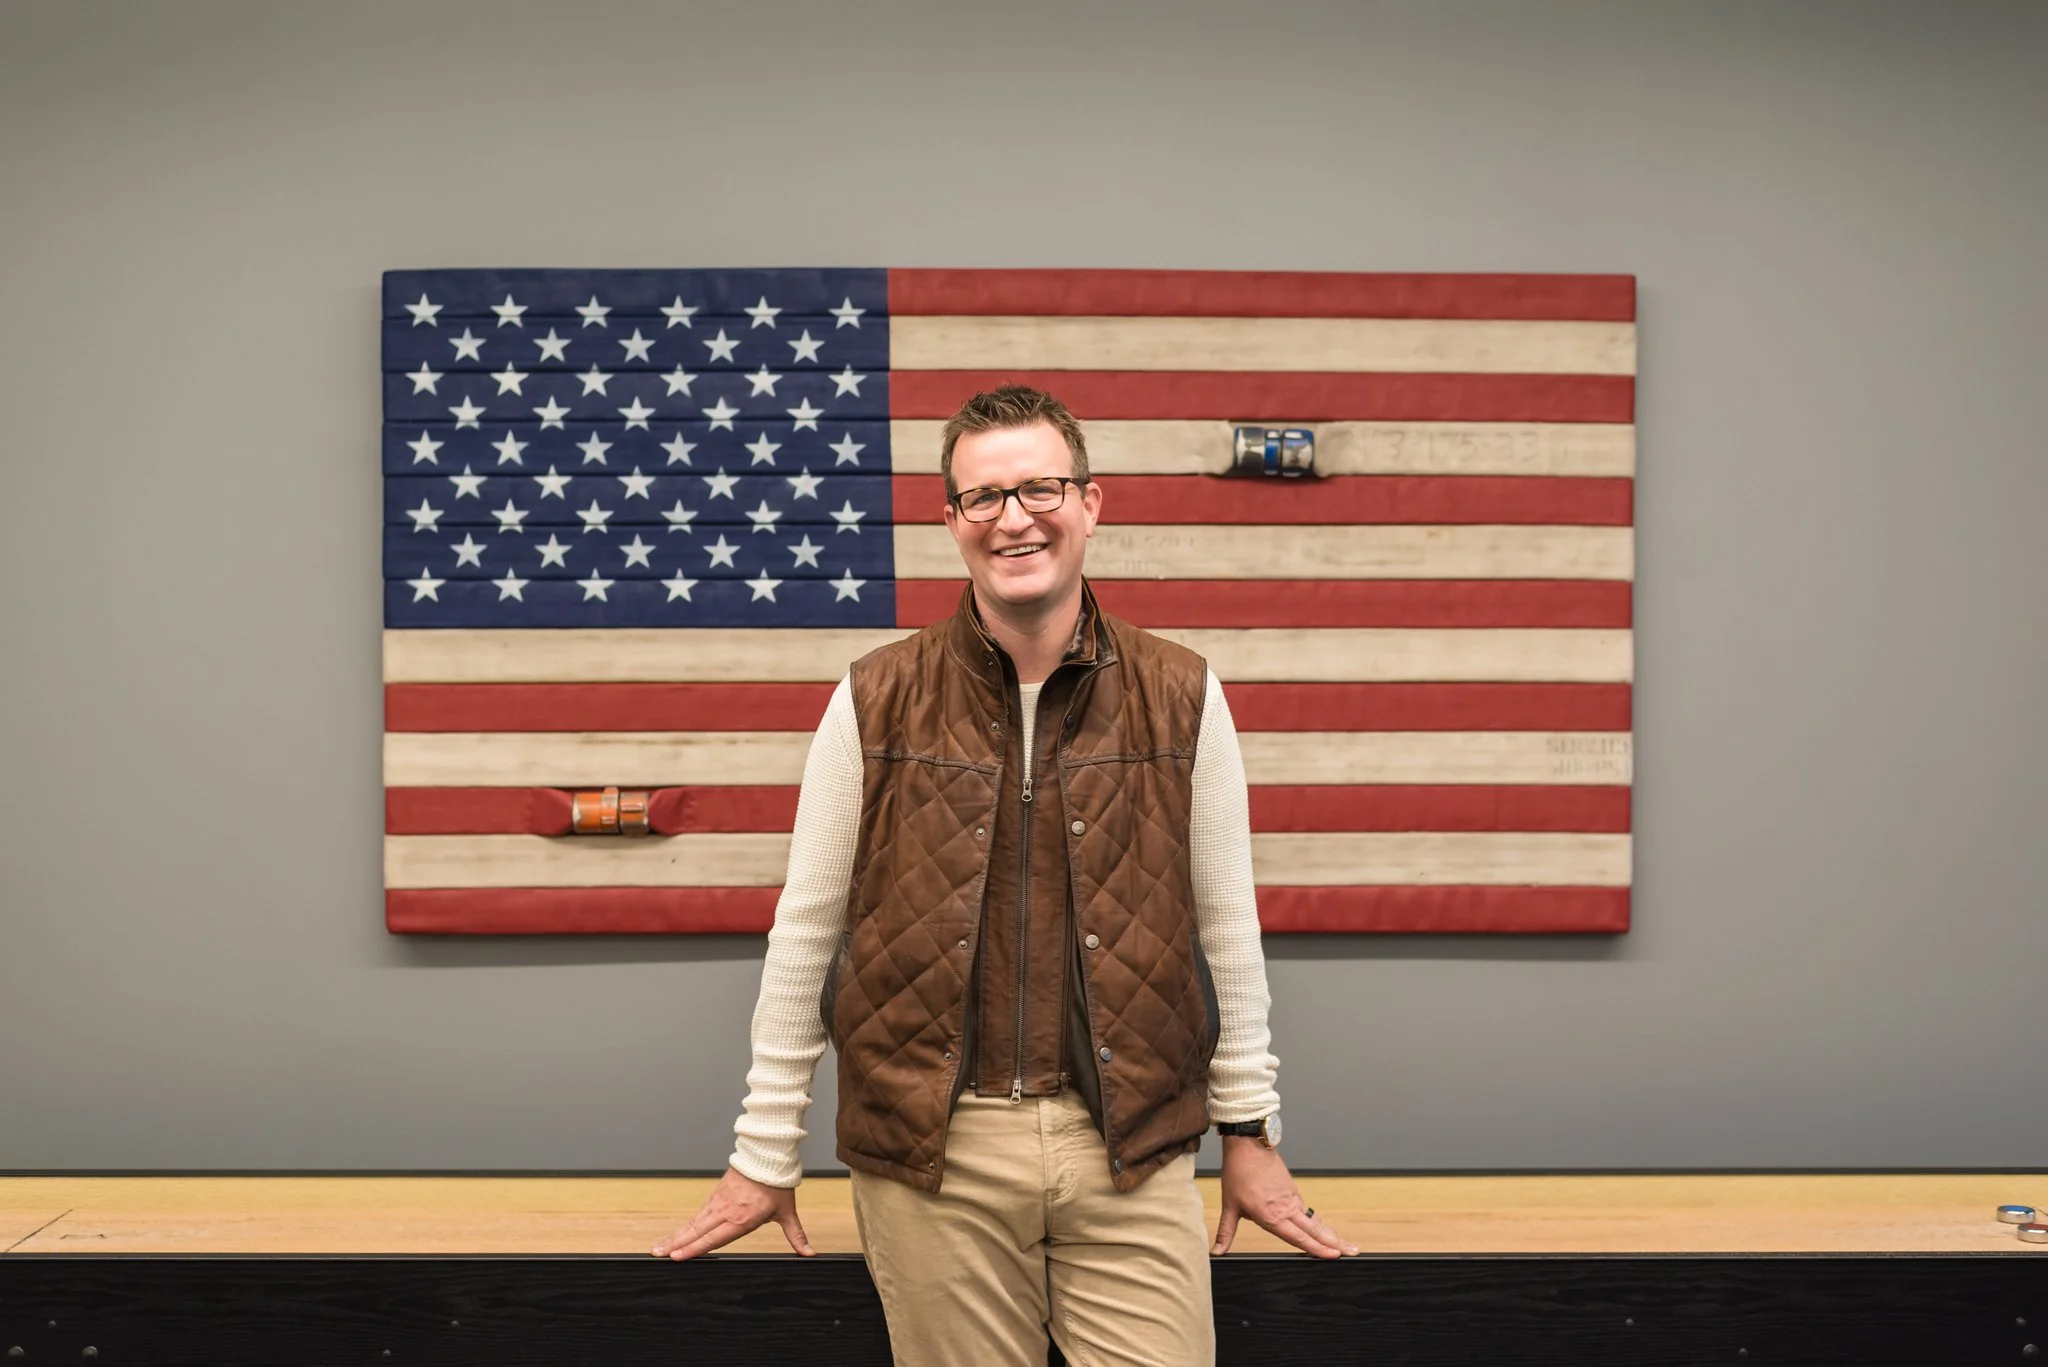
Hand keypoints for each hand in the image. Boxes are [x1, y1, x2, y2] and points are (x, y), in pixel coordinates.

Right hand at [652, 1166, 813, 1259]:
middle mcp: (727, 1211)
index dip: (694, 1248)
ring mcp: (719, 1202)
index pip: (715, 1238)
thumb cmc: (777, 1184)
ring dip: (675, 1234)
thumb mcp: (787, 1212)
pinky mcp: (716, 1194)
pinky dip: (685, 1224)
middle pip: (697, 1230)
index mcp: (743, 1219)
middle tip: (657, 1254)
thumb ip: (796, 1236)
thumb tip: (809, 1254)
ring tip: (659, 1247)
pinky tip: (677, 1234)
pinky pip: (698, 1213)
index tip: (677, 1256)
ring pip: (693, 1222)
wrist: (768, 1154)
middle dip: (675, 1243)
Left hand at [1211, 1137, 1358, 1257]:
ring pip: (1316, 1221)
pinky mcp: (1293, 1191)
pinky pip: (1309, 1211)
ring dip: (1332, 1234)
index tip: (1334, 1257)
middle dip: (1336, 1243)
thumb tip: (1217, 1251)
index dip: (1317, 1249)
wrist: (1248, 1144)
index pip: (1298, 1238)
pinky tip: (1325, 1230)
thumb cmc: (1238, 1172)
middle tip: (1353, 1253)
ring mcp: (1292, 1199)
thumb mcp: (1229, 1205)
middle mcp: (1286, 1209)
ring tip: (1347, 1245)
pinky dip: (1320, 1223)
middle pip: (1316, 1230)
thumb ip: (1226, 1232)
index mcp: (1271, 1216)